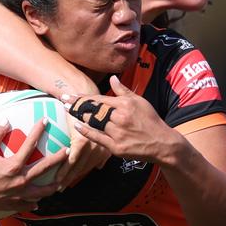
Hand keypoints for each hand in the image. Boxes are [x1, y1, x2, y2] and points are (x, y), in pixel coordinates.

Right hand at [0, 118, 67, 213]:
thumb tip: (6, 120)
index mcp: (13, 166)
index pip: (30, 145)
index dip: (38, 131)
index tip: (45, 121)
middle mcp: (20, 181)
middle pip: (44, 168)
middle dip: (58, 159)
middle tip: (67, 152)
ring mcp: (19, 194)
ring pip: (42, 191)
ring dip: (53, 186)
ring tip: (61, 182)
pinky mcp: (14, 204)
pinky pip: (29, 204)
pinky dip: (34, 202)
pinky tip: (38, 201)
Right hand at [54, 106, 110, 188]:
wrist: (84, 96)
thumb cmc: (89, 112)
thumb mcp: (99, 129)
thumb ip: (101, 150)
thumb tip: (100, 167)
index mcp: (105, 145)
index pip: (92, 165)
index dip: (82, 174)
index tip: (72, 184)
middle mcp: (101, 147)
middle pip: (84, 167)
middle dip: (73, 178)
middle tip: (62, 188)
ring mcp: (92, 145)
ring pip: (78, 166)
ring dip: (66, 177)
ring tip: (57, 186)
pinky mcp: (82, 142)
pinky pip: (72, 160)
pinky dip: (64, 169)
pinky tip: (57, 178)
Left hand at [66, 75, 181, 164]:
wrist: (162, 143)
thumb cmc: (150, 120)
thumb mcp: (139, 101)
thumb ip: (123, 91)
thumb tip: (112, 78)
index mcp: (124, 105)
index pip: (99, 100)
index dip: (83, 97)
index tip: (71, 94)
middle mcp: (120, 117)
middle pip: (93, 110)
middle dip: (76, 104)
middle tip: (63, 99)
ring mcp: (117, 133)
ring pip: (94, 122)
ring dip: (79, 116)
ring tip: (67, 110)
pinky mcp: (116, 147)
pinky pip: (98, 138)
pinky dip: (87, 132)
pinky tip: (77, 126)